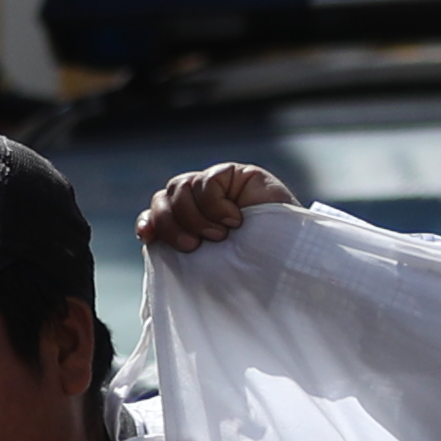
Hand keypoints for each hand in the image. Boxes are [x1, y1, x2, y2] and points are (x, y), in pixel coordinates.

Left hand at [136, 164, 296, 250]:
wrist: (292, 260)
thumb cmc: (254, 266)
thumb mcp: (211, 260)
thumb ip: (183, 244)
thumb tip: (148, 238)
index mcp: (191, 222)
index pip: (157, 214)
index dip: (150, 222)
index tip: (149, 238)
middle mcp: (201, 201)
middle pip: (163, 199)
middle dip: (172, 225)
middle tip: (193, 246)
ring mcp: (217, 185)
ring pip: (179, 188)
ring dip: (194, 217)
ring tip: (220, 235)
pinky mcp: (235, 174)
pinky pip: (206, 181)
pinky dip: (214, 204)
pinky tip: (235, 220)